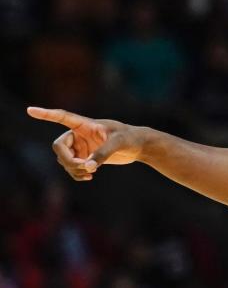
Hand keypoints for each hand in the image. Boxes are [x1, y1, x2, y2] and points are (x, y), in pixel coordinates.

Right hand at [27, 106, 146, 180]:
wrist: (138, 146)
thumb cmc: (129, 138)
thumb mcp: (118, 143)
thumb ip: (102, 154)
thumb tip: (88, 167)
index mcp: (84, 124)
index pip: (62, 117)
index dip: (46, 115)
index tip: (30, 110)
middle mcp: (78, 134)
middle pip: (59, 148)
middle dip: (69, 160)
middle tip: (85, 168)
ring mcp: (81, 146)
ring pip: (65, 160)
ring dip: (73, 169)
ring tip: (90, 173)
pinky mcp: (85, 157)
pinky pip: (73, 167)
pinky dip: (77, 173)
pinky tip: (89, 176)